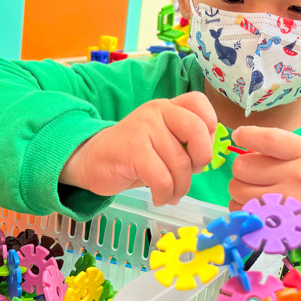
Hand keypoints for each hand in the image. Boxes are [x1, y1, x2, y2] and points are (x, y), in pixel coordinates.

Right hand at [61, 93, 216, 206]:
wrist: (91, 160)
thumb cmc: (134, 155)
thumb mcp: (162, 142)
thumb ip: (185, 142)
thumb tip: (209, 158)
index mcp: (167, 106)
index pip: (199, 103)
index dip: (210, 129)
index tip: (198, 151)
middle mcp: (156, 111)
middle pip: (198, 131)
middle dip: (200, 161)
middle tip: (188, 175)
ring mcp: (143, 128)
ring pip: (180, 163)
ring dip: (180, 188)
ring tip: (170, 194)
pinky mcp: (133, 150)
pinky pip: (162, 179)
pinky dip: (165, 195)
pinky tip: (159, 198)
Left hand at [228, 126, 300, 268]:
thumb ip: (275, 145)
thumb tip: (240, 139)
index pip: (268, 139)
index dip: (247, 135)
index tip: (239, 136)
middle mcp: (298, 176)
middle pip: (242, 165)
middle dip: (243, 168)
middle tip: (256, 174)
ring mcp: (285, 202)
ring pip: (235, 188)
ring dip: (240, 188)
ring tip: (258, 190)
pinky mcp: (273, 223)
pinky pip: (237, 209)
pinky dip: (241, 206)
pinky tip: (258, 206)